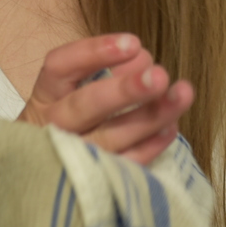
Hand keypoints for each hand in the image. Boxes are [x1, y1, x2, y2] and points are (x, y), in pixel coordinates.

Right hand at [15, 33, 194, 165]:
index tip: (133, 42)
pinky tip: (170, 127)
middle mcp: (52, 127)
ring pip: (109, 139)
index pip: (59, 67)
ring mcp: (71, 159)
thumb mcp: (73, 90)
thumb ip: (106, 70)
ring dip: (149, 117)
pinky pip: (122, 166)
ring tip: (181, 95)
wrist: (44, 177)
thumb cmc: (67, 121)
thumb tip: (142, 58)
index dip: (94, 53)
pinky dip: (149, 147)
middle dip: (124, 90)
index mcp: (44, 97)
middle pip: (84, 106)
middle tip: (160, 76)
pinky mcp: (93, 184)